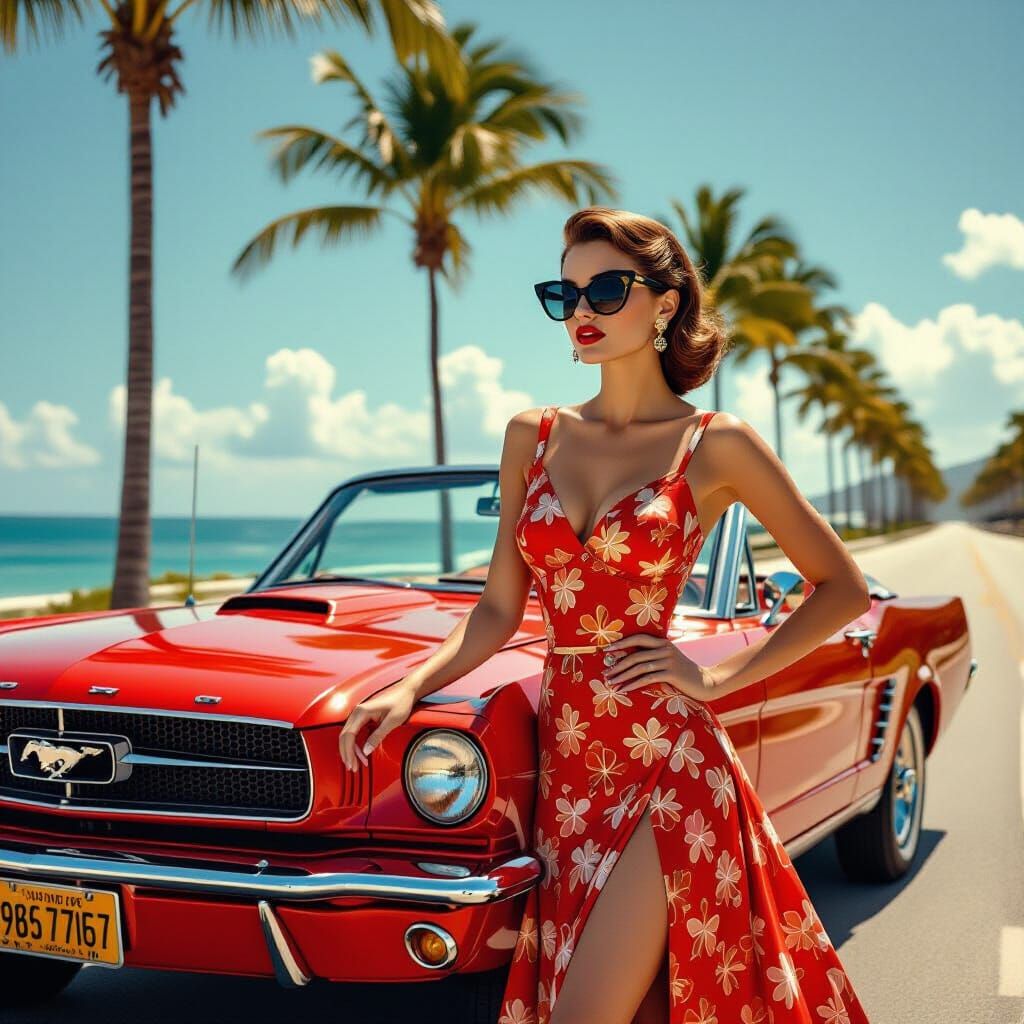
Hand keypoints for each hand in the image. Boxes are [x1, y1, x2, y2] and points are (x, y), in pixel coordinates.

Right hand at [338, 679, 418, 771]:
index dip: (349, 752)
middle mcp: (357, 712)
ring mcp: (359, 714)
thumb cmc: (401, 702)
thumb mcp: (392, 721)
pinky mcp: (363, 717)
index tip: (353, 764)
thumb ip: (378, 736)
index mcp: (361, 712)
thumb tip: (365, 751)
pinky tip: (359, 754)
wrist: (407, 691)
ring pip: (347, 735)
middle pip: (344, 736)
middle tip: (353, 768)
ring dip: (350, 750)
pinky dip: (354, 744)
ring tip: (355, 764)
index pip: (348, 735)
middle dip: (347, 753)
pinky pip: (354, 732)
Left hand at [600, 633, 716, 699]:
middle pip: (635, 654)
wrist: (706, 683)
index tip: (607, 650)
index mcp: (663, 642)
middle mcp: (665, 649)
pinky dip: (634, 684)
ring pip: (639, 667)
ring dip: (622, 676)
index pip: (638, 638)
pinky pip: (648, 678)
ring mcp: (668, 661)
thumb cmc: (685, 672)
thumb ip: (655, 655)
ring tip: (611, 683)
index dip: (622, 643)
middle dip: (617, 664)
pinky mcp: (672, 674)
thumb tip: (632, 659)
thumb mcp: (670, 659)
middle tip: (605, 672)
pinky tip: (625, 689)